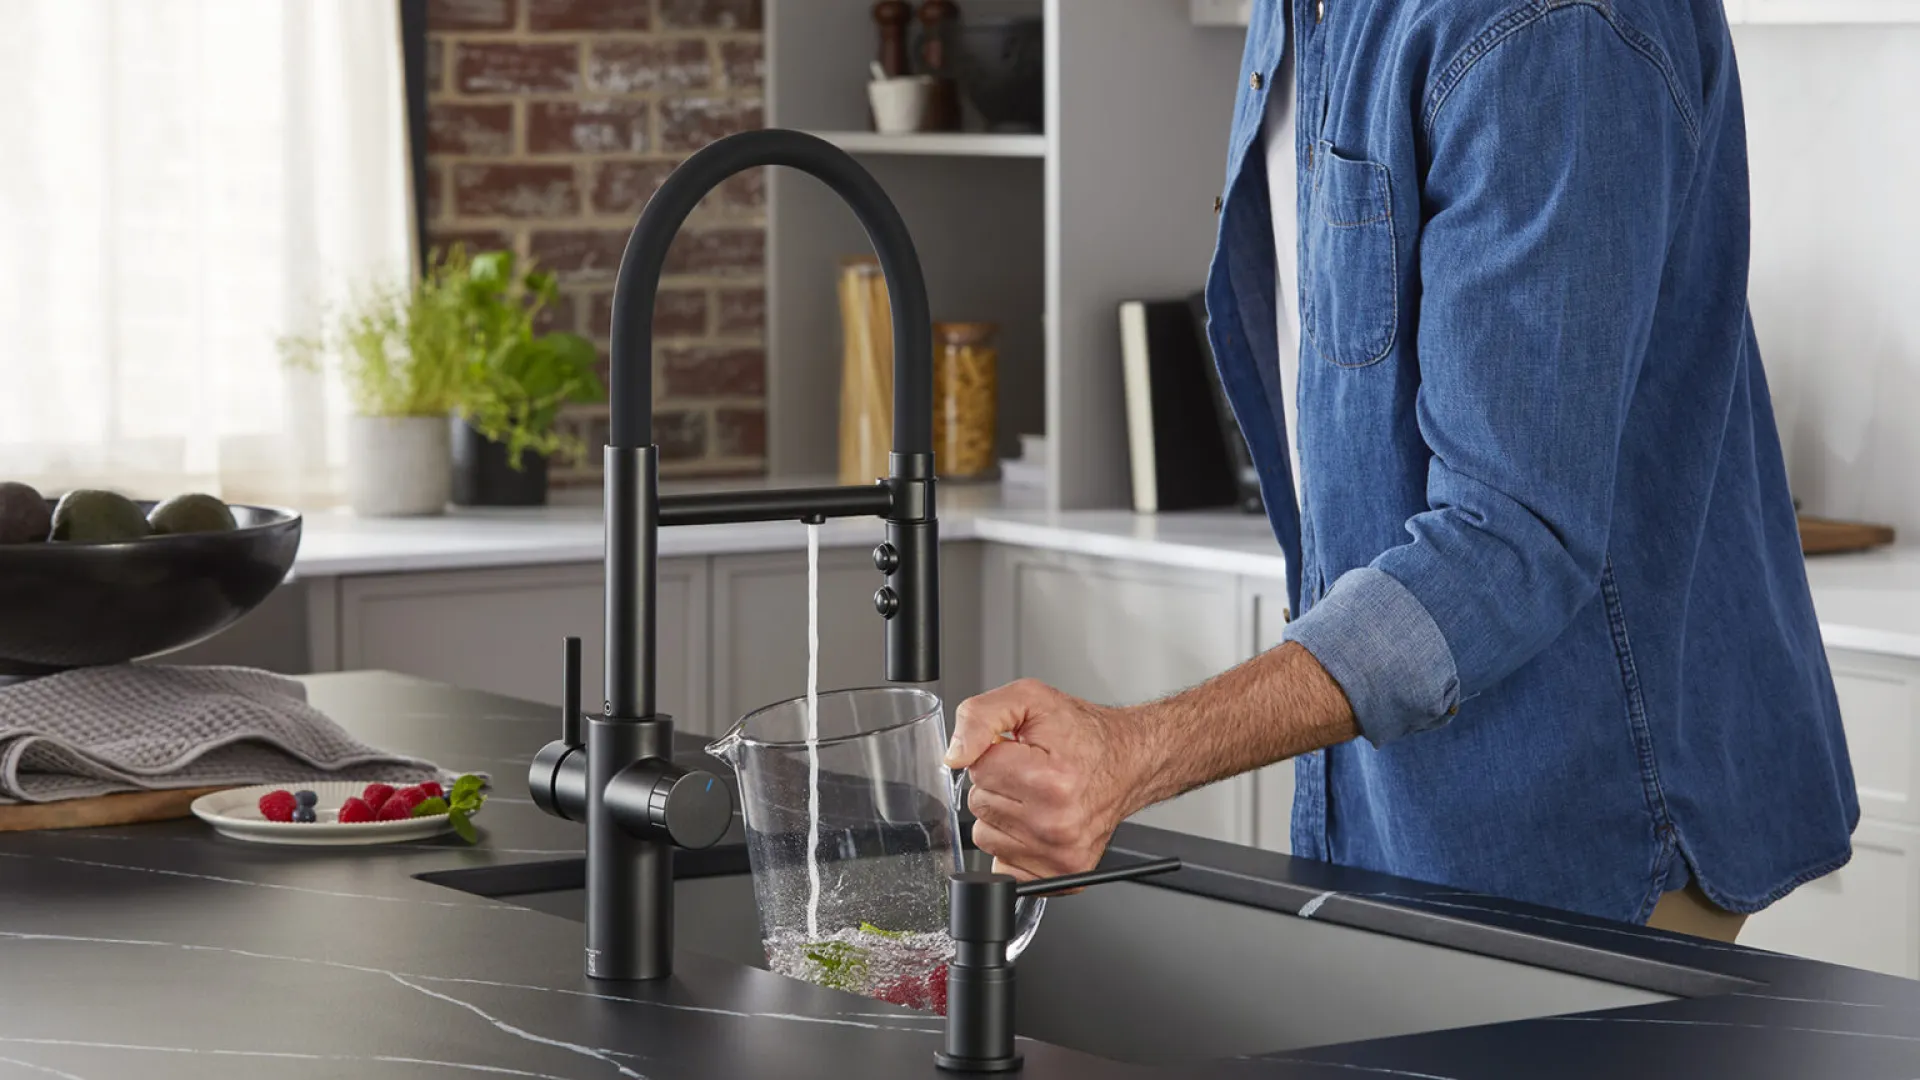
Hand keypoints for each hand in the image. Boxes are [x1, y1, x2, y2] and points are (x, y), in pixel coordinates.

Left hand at [944, 679, 1156, 884]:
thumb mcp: (1031, 701)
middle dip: (998, 784)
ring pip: (986, 837)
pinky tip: (1039, 824)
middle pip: (978, 804)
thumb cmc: (1084, 735)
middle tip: (1032, 772)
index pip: (978, 769)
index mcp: (1049, 780)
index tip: (1020, 750)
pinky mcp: (1062, 876)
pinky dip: (1015, 845)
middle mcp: (1056, 824)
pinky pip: (1003, 864)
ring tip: (1037, 797)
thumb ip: (981, 717)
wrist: (1129, 762)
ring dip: (1003, 816)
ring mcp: (1060, 855)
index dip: (994, 753)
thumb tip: (954, 756)